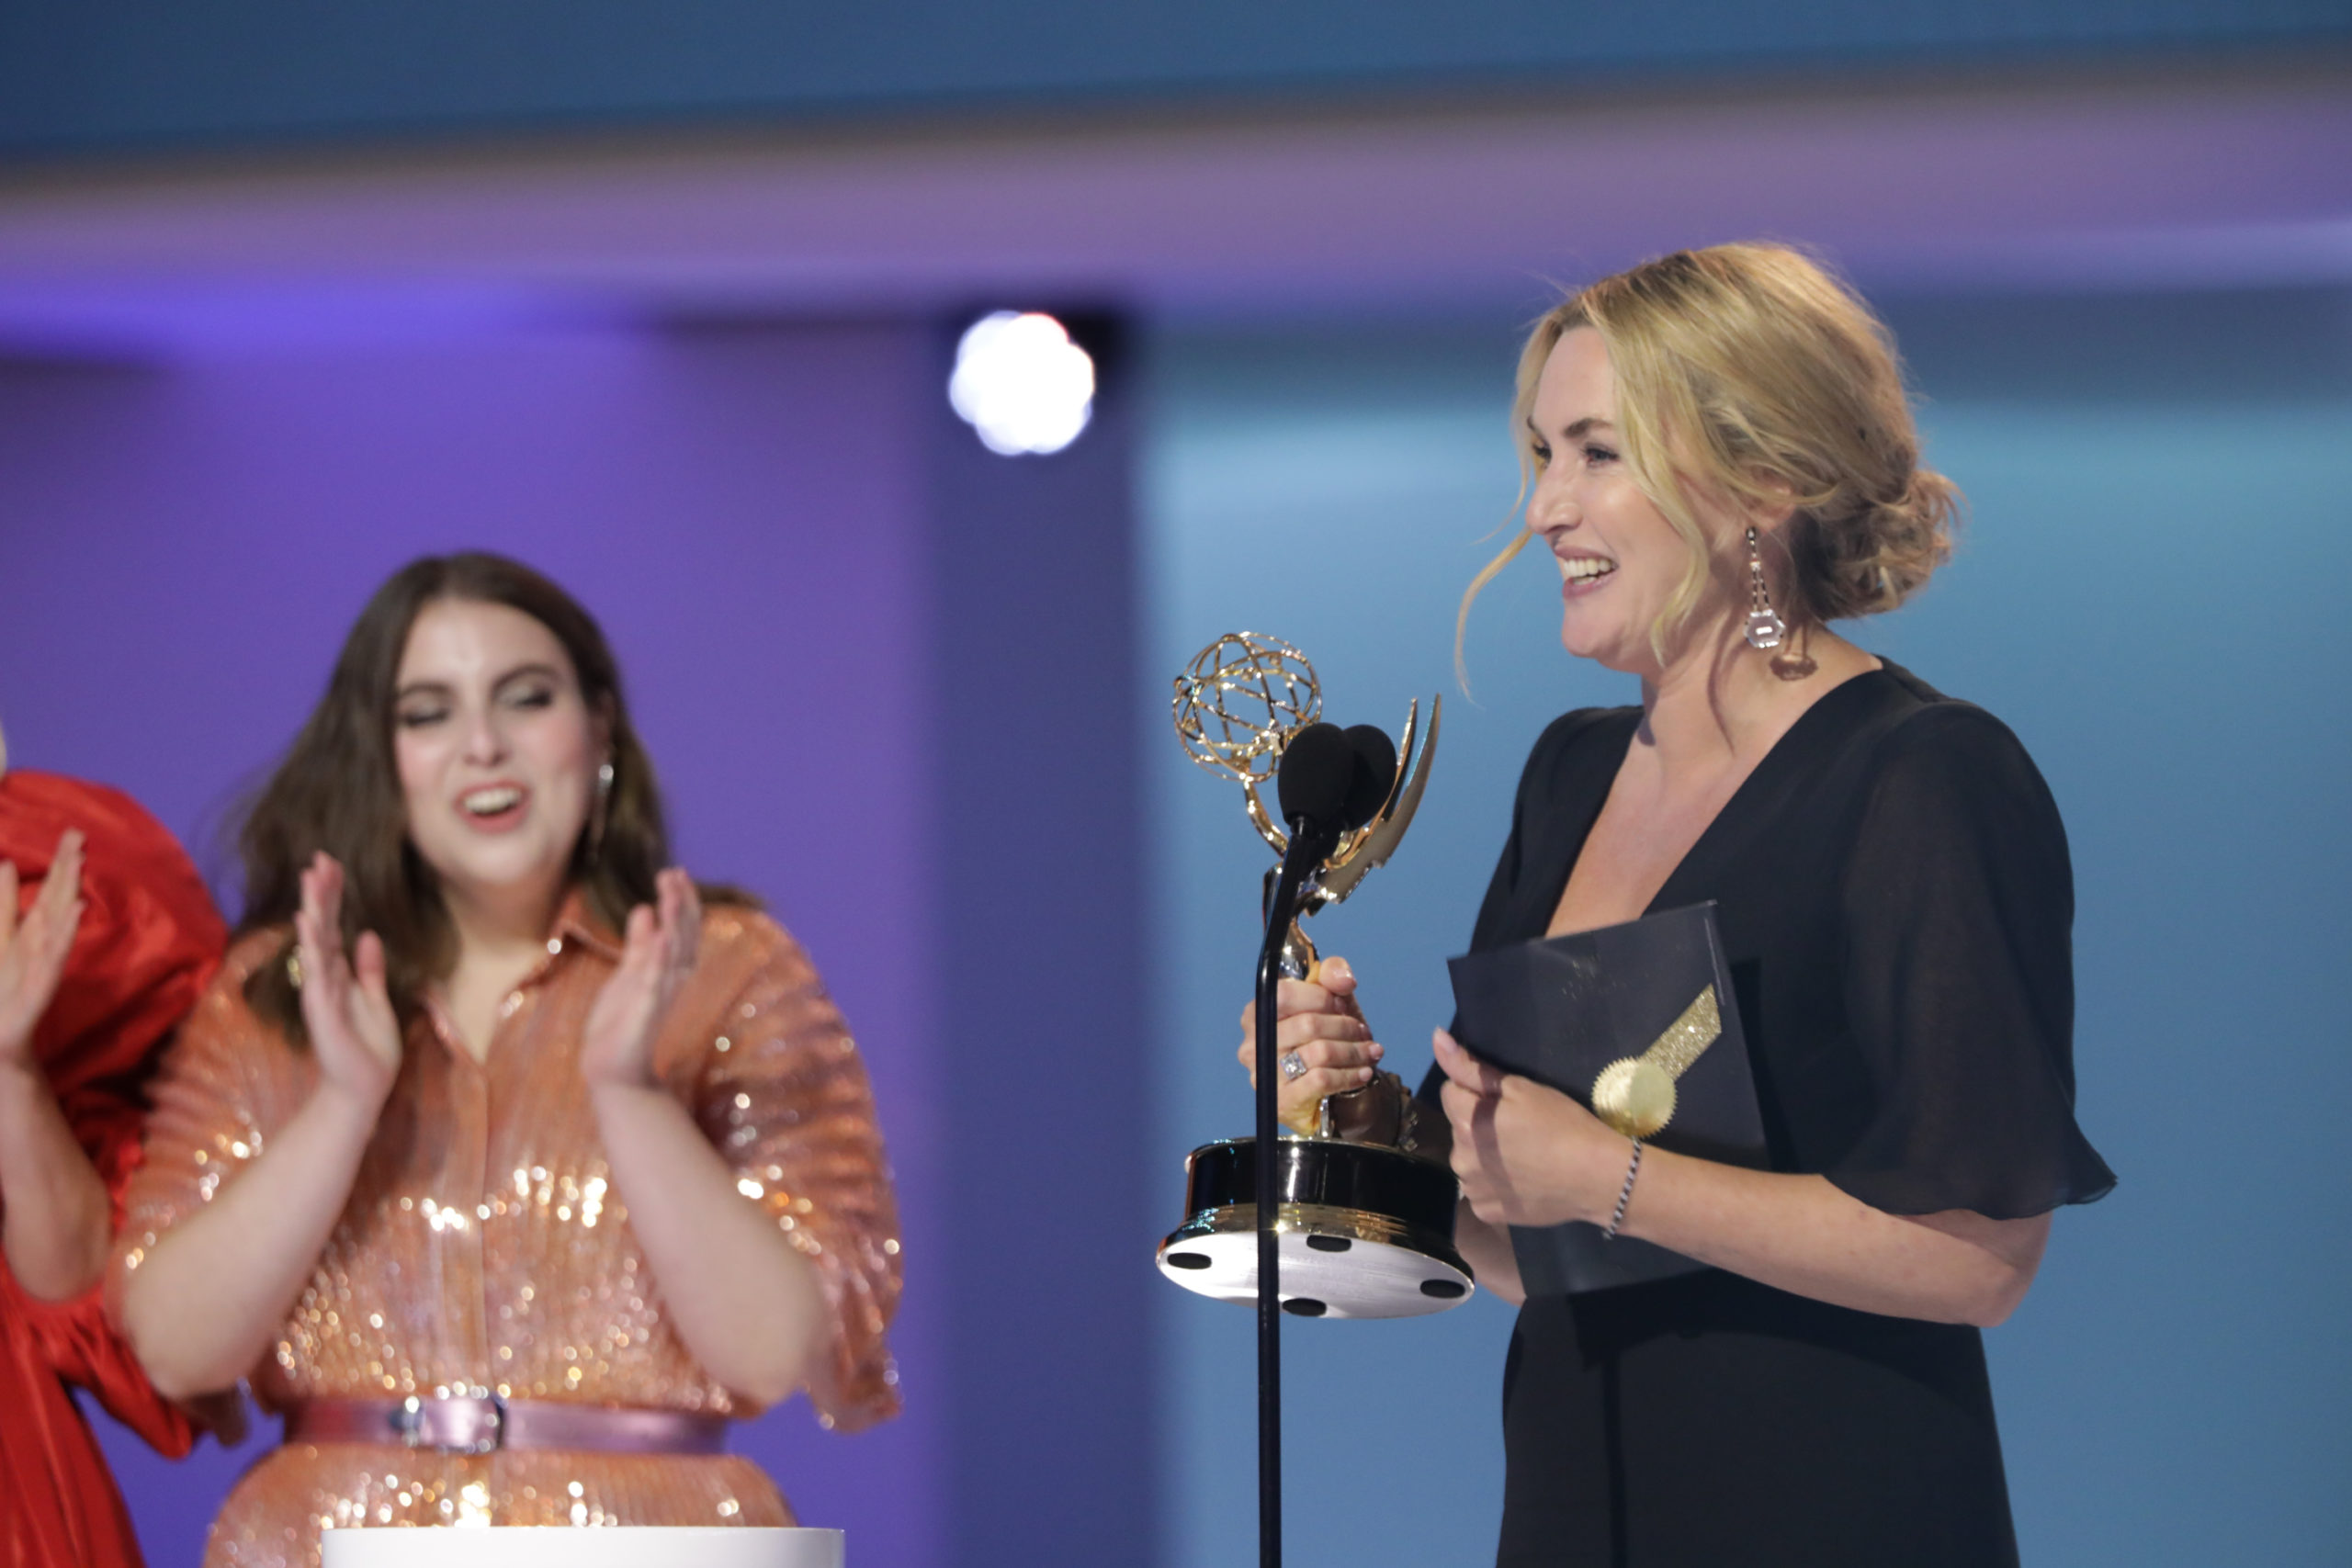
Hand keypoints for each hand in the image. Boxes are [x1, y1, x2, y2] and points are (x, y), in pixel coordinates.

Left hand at [0, 831, 85, 1073]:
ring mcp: (41, 963)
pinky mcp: (39, 985)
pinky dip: (64, 932)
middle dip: (65, 866)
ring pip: (56, 920)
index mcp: (27, 933)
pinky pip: (53, 954)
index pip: (46, 891)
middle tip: (77, 834)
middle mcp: (38, 943)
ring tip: (75, 862)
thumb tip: (6, 865)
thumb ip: (4, 906)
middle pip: (54, 898)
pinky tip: (72, 910)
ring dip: (67, 890)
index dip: (58, 863)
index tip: (73, 833)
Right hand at [294, 854, 400, 1110]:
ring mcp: (320, 991)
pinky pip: (316, 972)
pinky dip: (312, 945)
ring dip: (314, 909)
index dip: (333, 897)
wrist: (363, 1088)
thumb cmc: (368, 1049)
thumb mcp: (376, 1001)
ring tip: (311, 877)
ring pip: (316, 942)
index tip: (332, 865)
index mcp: (339, 974)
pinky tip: (307, 921)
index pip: (334, 926)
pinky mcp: (322, 1008)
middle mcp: (325, 977)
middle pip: (322, 926)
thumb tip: (368, 936)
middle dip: (322, 892)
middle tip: (320, 858)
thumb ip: (369, 970)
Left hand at [580, 869, 700, 1091]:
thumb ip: (639, 944)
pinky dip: (659, 961)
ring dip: (674, 924)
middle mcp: (671, 980)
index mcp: (668, 969)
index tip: (675, 872)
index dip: (682, 901)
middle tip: (673, 873)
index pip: (681, 928)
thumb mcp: (628, 975)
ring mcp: (660, 997)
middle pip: (683, 936)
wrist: (613, 1070)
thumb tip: (644, 908)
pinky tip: (661, 939)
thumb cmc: (621, 1023)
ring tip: (671, 896)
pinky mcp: (645, 1015)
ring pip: (673, 955)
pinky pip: (655, 985)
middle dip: (680, 904)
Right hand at [1236, 955, 1381, 1134]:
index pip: (1284, 995)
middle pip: (1307, 1025)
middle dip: (1345, 1026)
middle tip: (1362, 1032)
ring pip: (1319, 1052)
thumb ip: (1333, 975)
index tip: (1342, 1005)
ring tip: (1370, 1051)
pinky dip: (1350, 1074)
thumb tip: (1344, 979)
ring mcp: (1264, 1075)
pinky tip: (1363, 1072)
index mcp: (1257, 1014)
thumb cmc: (1327, 1040)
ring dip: (1354, 1051)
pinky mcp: (1281, 1101)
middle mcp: (1252, 1045)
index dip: (1320, 997)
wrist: (1334, 1091)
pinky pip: (1322, 1080)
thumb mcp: (1331, 1001)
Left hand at [1434, 1027, 1620, 1228]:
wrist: (1596, 1177)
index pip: (1451, 1092)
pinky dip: (1494, 1184)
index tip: (1506, 1100)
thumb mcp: (1520, 1088)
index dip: (1477, 1091)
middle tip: (1519, 1128)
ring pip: (1469, 1160)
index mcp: (1465, 1122)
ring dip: (1484, 1155)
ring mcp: (1472, 1189)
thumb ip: (1470, 1067)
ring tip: (1521, 1156)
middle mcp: (1459, 1158)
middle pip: (1459, 1127)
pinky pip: (1480, 1191)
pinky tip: (1520, 1181)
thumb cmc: (1561, 1124)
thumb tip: (1436, 1037)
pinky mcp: (1488, 1212)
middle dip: (1479, 1123)